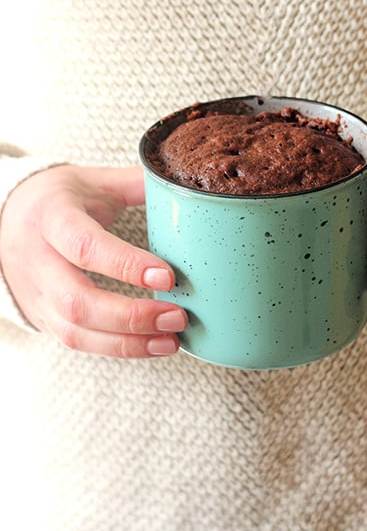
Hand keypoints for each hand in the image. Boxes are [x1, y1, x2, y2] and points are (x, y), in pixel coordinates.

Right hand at [0, 164, 187, 357]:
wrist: (6, 218)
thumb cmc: (59, 199)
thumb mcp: (94, 182)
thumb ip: (138, 182)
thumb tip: (185, 183)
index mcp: (52, 216)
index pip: (84, 245)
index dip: (126, 265)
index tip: (168, 277)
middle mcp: (38, 259)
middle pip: (77, 301)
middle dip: (131, 316)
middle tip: (178, 316)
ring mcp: (37, 293)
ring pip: (75, 331)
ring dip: (128, 343)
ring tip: (172, 339)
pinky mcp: (42, 316)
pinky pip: (78, 342)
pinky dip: (118, 348)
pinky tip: (153, 344)